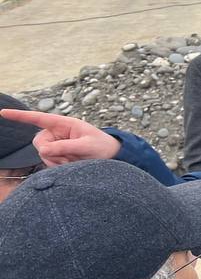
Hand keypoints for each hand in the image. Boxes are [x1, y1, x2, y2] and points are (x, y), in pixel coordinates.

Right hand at [0, 109, 121, 165]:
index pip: (38, 118)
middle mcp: (57, 133)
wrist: (111, 157)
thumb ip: (65, 147)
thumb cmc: (102, 146)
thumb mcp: (86, 146)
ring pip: (43, 155)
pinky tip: (73, 164)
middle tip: (71, 157)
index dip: (20, 116)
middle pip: (39, 143)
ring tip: (76, 160)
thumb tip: (43, 150)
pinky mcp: (57, 155)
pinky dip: (60, 166)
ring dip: (58, 161)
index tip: (3, 113)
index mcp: (64, 124)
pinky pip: (49, 162)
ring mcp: (56, 144)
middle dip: (52, 153)